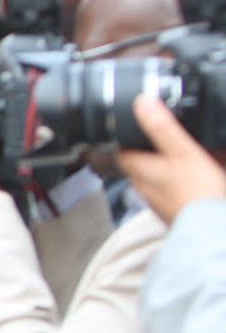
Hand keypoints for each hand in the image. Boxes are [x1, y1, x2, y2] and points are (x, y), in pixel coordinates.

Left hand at [117, 95, 225, 224]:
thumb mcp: (183, 151)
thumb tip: (141, 102)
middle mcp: (144, 188)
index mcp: (140, 171)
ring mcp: (158, 203)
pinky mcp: (174, 213)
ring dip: (165, 168)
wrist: (213, 229)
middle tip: (161, 141)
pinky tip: (195, 181)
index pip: (120, 152)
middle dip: (148, 152)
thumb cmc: (197, 193)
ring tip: (183, 158)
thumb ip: (162, 127)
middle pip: (138, 165)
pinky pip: (173, 193)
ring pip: (156, 179)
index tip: (127, 130)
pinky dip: (180, 184)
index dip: (123, 140)